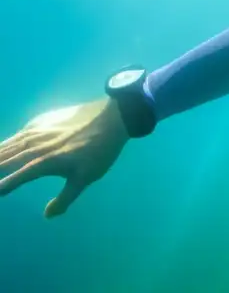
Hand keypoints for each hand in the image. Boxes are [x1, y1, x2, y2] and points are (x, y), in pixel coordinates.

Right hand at [0, 99, 128, 216]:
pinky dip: (6, 142)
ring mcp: (37, 130)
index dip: (1, 187)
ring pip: (8, 145)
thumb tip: (47, 215)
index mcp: (44, 162)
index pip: (15, 178)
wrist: (112, 117)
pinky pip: (18, 134)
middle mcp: (35, 146)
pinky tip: (1, 148)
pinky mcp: (41, 120)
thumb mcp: (85, 178)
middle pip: (5, 159)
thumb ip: (65, 198)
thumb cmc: (100, 151)